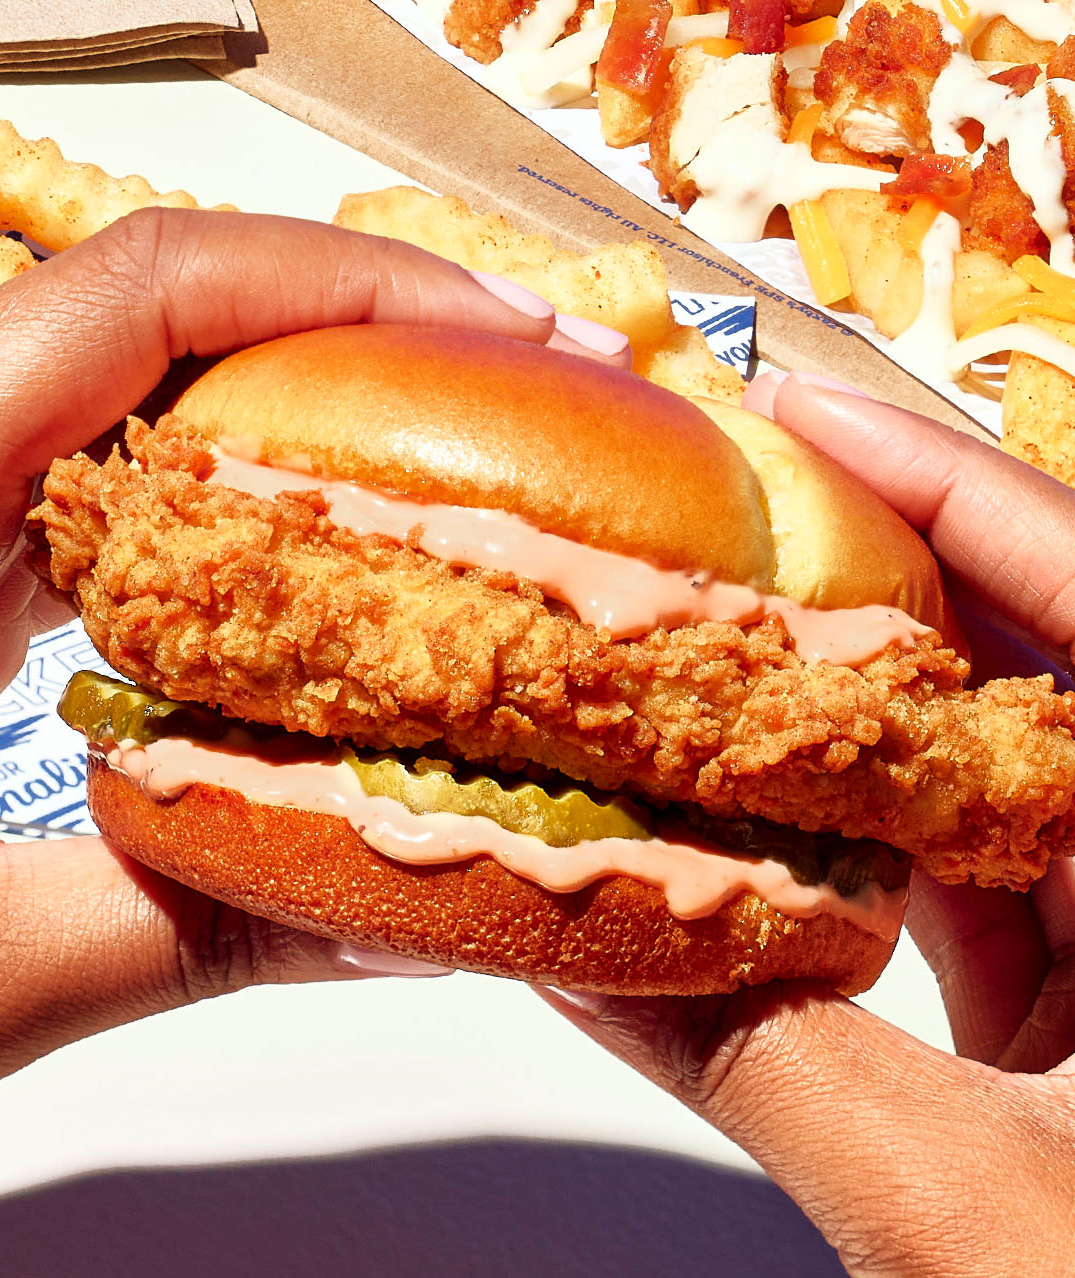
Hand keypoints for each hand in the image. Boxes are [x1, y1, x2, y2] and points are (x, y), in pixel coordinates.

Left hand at [0, 207, 626, 1081]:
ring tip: (475, 444)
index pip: (136, 297)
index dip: (347, 288)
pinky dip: (252, 474)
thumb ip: (181, 929)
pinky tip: (336, 539)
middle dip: (370, 328)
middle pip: (166, 311)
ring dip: (321, 392)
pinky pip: (122, 462)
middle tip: (536, 390)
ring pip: (150, 380)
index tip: (511, 340)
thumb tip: (415, 912)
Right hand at [542, 376, 1074, 1277]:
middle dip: (869, 586)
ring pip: (985, 769)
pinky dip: (870, 843)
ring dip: (850, 725)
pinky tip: (775, 832)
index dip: (939, 479)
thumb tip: (581, 949)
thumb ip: (762, 1057)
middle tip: (726, 520)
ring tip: (723, 661)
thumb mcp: (964, 1200)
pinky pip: (975, 867)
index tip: (798, 408)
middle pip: (1024, 660)